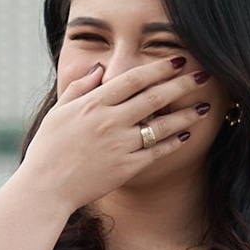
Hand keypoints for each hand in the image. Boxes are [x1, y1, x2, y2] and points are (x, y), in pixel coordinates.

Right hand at [17, 53, 207, 218]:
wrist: (45, 188)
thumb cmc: (47, 149)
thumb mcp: (58, 112)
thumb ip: (80, 87)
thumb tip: (100, 68)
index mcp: (93, 104)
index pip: (133, 79)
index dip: (158, 68)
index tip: (177, 60)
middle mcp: (110, 121)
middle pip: (154, 97)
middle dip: (182, 84)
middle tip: (203, 75)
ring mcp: (120, 145)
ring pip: (161, 125)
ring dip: (186, 114)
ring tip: (204, 106)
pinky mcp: (126, 168)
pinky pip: (156, 152)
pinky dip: (173, 143)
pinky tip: (187, 135)